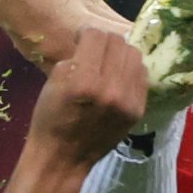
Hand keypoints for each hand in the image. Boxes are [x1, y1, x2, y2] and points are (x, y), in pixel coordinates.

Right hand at [28, 22, 146, 163]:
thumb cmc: (51, 119)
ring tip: (109, 63)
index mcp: (85, 81)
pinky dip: (130, 71)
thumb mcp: (54, 81)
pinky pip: (142, 76)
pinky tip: (118, 78)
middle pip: (119, 43)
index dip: (86, 34)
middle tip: (95, 51)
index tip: (81, 40)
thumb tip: (94, 42)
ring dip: (120, 54)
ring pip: (135, 56)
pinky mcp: (138, 110)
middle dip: (104, 41)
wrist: (64, 158)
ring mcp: (128, 101)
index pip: (97, 36)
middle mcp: (111, 89)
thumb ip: (77, 57)